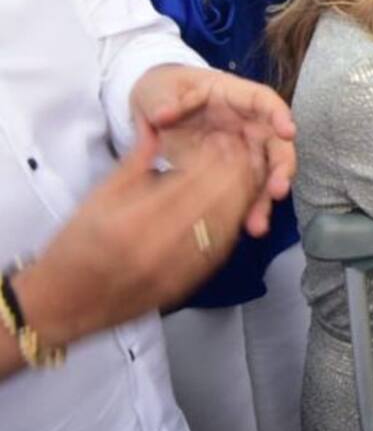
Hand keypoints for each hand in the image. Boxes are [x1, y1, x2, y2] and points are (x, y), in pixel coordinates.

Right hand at [10, 126, 263, 347]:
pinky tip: (239, 204)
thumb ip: (135, 160)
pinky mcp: (187, 285)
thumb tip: (160, 127)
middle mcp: (159, 245)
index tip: (224, 138)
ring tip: (249, 172)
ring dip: (243, 194)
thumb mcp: (99, 196)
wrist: (65, 303)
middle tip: (244, 150)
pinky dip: (234, 223)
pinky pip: (222, 249)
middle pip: (217, 200)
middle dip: (236, 171)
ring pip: (227, 224)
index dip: (214, 156)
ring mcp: (176, 269)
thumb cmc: (76, 245)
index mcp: (133, 218)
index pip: (190, 180)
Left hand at [130, 66, 295, 237]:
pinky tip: (247, 227)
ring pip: (265, 174)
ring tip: (258, 224)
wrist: (153, 112)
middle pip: (275, 144)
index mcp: (235, 96)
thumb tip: (163, 113)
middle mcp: (248, 124)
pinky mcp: (233, 173)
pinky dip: (248, 210)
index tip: (288, 132)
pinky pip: (246, 191)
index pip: (265, 101)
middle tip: (278, 190)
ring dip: (265, 199)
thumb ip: (164, 100)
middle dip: (282, 168)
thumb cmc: (163, 91)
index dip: (280, 115)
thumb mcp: (158, 90)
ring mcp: (244, 150)